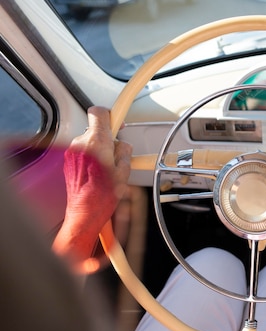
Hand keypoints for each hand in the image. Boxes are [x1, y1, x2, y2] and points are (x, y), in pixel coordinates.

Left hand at [63, 106, 131, 234]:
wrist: (85, 211)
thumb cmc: (102, 195)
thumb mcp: (124, 172)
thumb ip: (124, 152)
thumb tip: (123, 145)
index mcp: (97, 142)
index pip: (99, 112)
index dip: (110, 114)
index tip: (117, 121)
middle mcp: (81, 144)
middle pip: (95, 128)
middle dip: (108, 137)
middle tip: (117, 151)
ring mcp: (72, 152)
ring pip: (89, 140)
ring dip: (99, 148)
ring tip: (108, 167)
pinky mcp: (69, 160)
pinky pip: (83, 151)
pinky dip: (92, 157)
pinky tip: (99, 171)